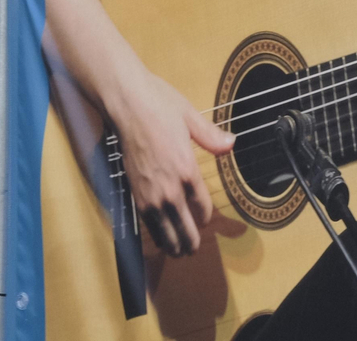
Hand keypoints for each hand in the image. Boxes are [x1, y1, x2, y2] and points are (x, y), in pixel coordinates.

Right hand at [109, 69, 234, 257]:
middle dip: (191, 242)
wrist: (125, 104)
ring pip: (164, 234)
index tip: (204, 217)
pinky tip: (158, 238)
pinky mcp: (133, 192)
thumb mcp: (190, 117)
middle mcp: (169, 189)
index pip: (202, 209)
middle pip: (184, 230)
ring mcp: (149, 194)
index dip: (205, 217)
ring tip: (179, 252)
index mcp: (187, 171)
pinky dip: (154, 235)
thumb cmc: (158, 106)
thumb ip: (211, 137)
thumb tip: (231, 144)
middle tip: (193, 249)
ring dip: (173, 245)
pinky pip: (147, 224)